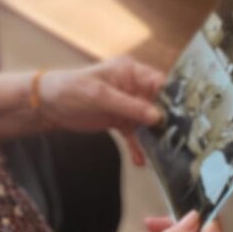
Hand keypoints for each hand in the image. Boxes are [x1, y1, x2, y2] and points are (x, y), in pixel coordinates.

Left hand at [38, 56, 165, 165]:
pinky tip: (141, 160)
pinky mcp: (119, 119)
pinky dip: (138, 146)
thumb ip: (129, 106)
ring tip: (161, 155)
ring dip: (153, 138)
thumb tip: (157, 116)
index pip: (159, 82)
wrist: (47, 104)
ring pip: (148, 121)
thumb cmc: (70, 89)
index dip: (172, 98)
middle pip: (158, 103)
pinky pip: (135, 134)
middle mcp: (132, 86)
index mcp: (130, 71)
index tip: (185, 117)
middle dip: (166, 121)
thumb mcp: (99, 96)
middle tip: (176, 140)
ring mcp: (127, 104)